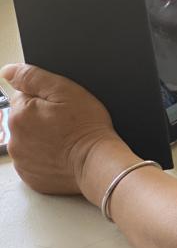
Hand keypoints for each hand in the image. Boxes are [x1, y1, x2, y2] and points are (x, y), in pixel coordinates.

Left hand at [2, 64, 117, 195]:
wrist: (97, 163)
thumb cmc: (86, 127)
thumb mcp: (65, 90)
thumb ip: (33, 77)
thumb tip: (8, 71)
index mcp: (19, 114)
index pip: (24, 95)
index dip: (46, 98)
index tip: (62, 106)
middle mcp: (14, 138)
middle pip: (25, 119)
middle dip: (42, 117)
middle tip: (67, 122)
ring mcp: (21, 160)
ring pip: (30, 140)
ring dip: (43, 137)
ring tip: (67, 139)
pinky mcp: (30, 176)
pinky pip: (35, 160)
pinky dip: (46, 156)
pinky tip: (63, 153)